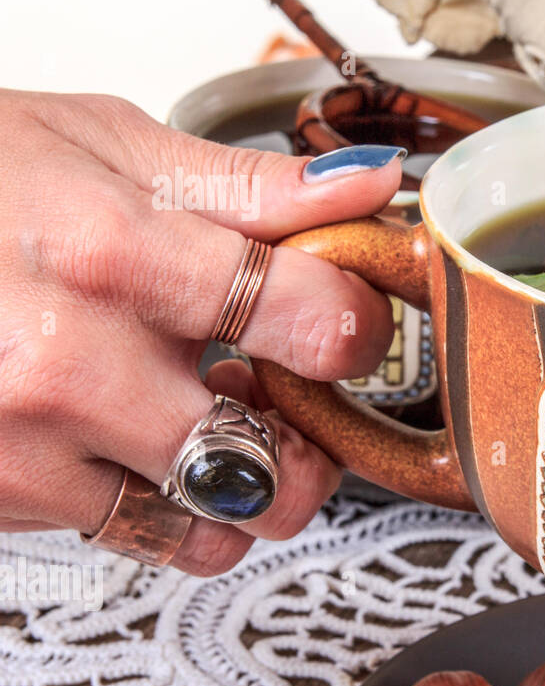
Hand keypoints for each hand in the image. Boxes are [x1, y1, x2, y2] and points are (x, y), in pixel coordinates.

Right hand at [0, 90, 404, 573]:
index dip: (358, 325)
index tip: (348, 318)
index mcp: (113, 253)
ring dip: (248, 482)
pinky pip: (143, 540)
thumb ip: (245, 184)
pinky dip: (174, 504)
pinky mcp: (0, 500)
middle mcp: (69, 364)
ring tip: (217, 415)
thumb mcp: (96, 145)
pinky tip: (149, 440)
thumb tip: (367, 189)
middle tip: (293, 393)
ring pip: (218, 522)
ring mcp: (26, 447)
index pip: (313, 322)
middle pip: (279, 466)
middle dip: (313, 437)